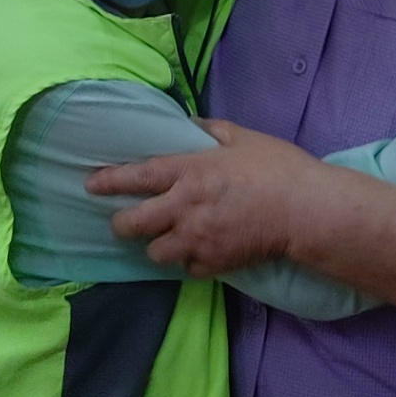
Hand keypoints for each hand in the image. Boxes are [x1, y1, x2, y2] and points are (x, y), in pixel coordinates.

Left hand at [84, 121, 328, 277]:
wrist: (305, 210)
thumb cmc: (277, 168)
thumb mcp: (242, 138)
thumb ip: (210, 132)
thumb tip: (188, 127)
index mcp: (190, 172)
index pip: (137, 176)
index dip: (109, 180)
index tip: (90, 183)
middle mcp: (185, 207)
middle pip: (133, 223)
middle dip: (122, 223)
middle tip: (125, 220)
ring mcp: (197, 239)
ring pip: (154, 253)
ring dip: (157, 245)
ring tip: (167, 238)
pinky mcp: (213, 263)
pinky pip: (185, 269)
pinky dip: (188, 261)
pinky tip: (198, 251)